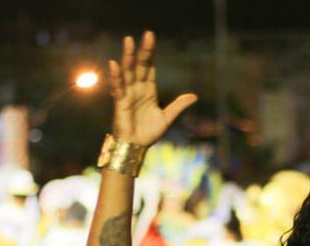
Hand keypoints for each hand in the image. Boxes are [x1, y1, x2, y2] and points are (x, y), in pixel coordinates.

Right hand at [108, 32, 197, 147]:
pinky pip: (117, 87)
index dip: (150, 54)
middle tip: (147, 34)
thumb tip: (194, 96)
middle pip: (139, 65)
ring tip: (128, 40)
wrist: (136, 147)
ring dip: (128, 56)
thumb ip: (178, 105)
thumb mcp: (167, 118)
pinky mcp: (120, 103)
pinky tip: (115, 64)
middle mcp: (137, 88)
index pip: (149, 67)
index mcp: (148, 90)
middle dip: (142, 50)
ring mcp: (128, 94)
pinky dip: (116, 76)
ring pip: (127, 71)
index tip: (151, 38)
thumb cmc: (149, 133)